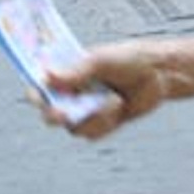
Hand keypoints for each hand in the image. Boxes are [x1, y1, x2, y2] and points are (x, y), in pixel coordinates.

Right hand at [31, 40, 164, 139]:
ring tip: (114, 99)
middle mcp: (73, 95)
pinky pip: (92, 134)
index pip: (40, 87)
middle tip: (63, 114)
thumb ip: (77, 72)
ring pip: (74, 128)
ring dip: (93, 118)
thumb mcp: (102, 61)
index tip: (38, 96)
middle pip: (50, 114)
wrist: (159, 74)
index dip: (35, 93)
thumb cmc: (128, 60)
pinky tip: (119, 106)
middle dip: (54, 115)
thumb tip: (48, 77)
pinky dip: (105, 122)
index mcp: (66, 75)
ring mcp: (87, 111)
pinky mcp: (102, 124)